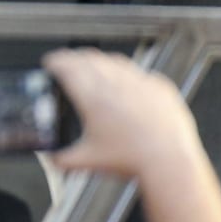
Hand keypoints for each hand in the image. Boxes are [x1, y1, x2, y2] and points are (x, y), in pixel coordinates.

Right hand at [44, 48, 202, 183]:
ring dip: (99, 61)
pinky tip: (125, 82)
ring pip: (114, 60)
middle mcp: (116, 84)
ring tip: (93, 68)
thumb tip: (50, 157)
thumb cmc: (134, 161)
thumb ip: (62, 159)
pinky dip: (126, 73)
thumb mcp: (88, 161)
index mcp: (94, 97)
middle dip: (73, 58)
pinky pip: (140, 72)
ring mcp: (141, 82)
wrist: (170, 163)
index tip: (50, 62)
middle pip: (88, 58)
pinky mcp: (160, 87)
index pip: (67, 67)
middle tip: (66, 63)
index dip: (55, 61)